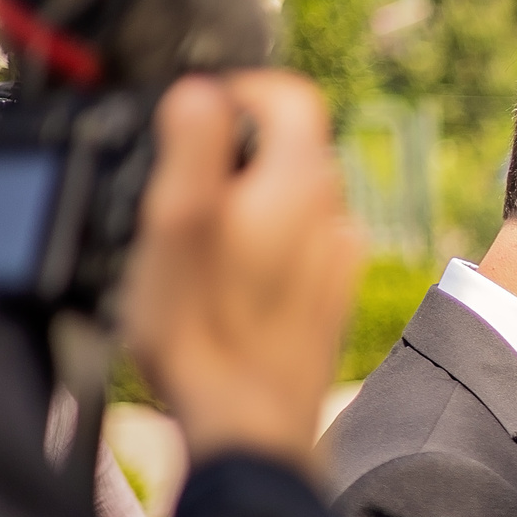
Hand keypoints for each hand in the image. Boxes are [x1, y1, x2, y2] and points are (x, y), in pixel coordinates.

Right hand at [121, 72, 363, 471]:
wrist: (250, 427)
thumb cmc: (203, 331)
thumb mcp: (175, 225)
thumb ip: (193, 148)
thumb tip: (203, 90)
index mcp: (300, 185)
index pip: (293, 96)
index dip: (241, 89)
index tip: (196, 112)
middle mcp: (335, 216)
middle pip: (294, 146)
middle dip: (240, 148)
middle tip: (183, 187)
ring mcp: (340, 260)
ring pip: (297, 198)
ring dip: (252, 200)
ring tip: (200, 242)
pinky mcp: (332, 298)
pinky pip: (301, 246)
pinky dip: (268, 244)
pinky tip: (231, 281)